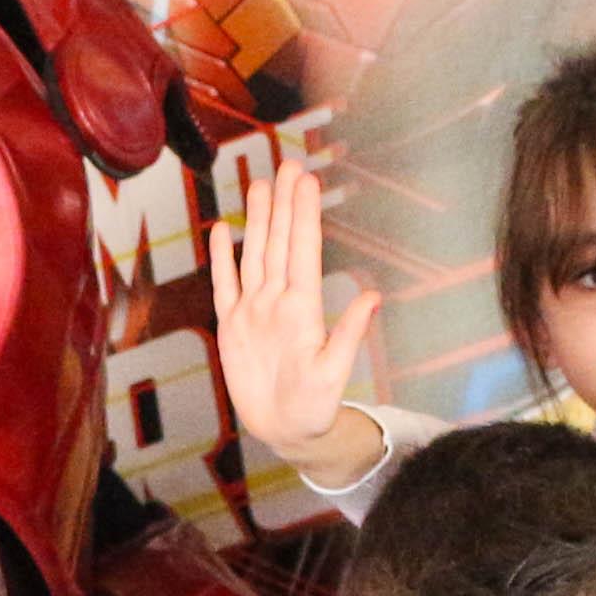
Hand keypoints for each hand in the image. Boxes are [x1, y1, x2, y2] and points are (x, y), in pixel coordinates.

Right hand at [202, 149, 384, 490]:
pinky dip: (222, 258)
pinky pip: (224, 285)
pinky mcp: (232, 326)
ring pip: (254, 254)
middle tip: (289, 165)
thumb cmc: (315, 407)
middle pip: (279, 243)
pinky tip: (222, 231)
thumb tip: (374, 296)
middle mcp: (277, 301)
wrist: (287, 430)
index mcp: (302, 308)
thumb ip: (350, 333)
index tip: (307, 181)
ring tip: (260, 184)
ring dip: (258, 220)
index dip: (304, 214)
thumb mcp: (334, 373)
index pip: (303, 250)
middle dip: (284, 204)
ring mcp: (253, 311)